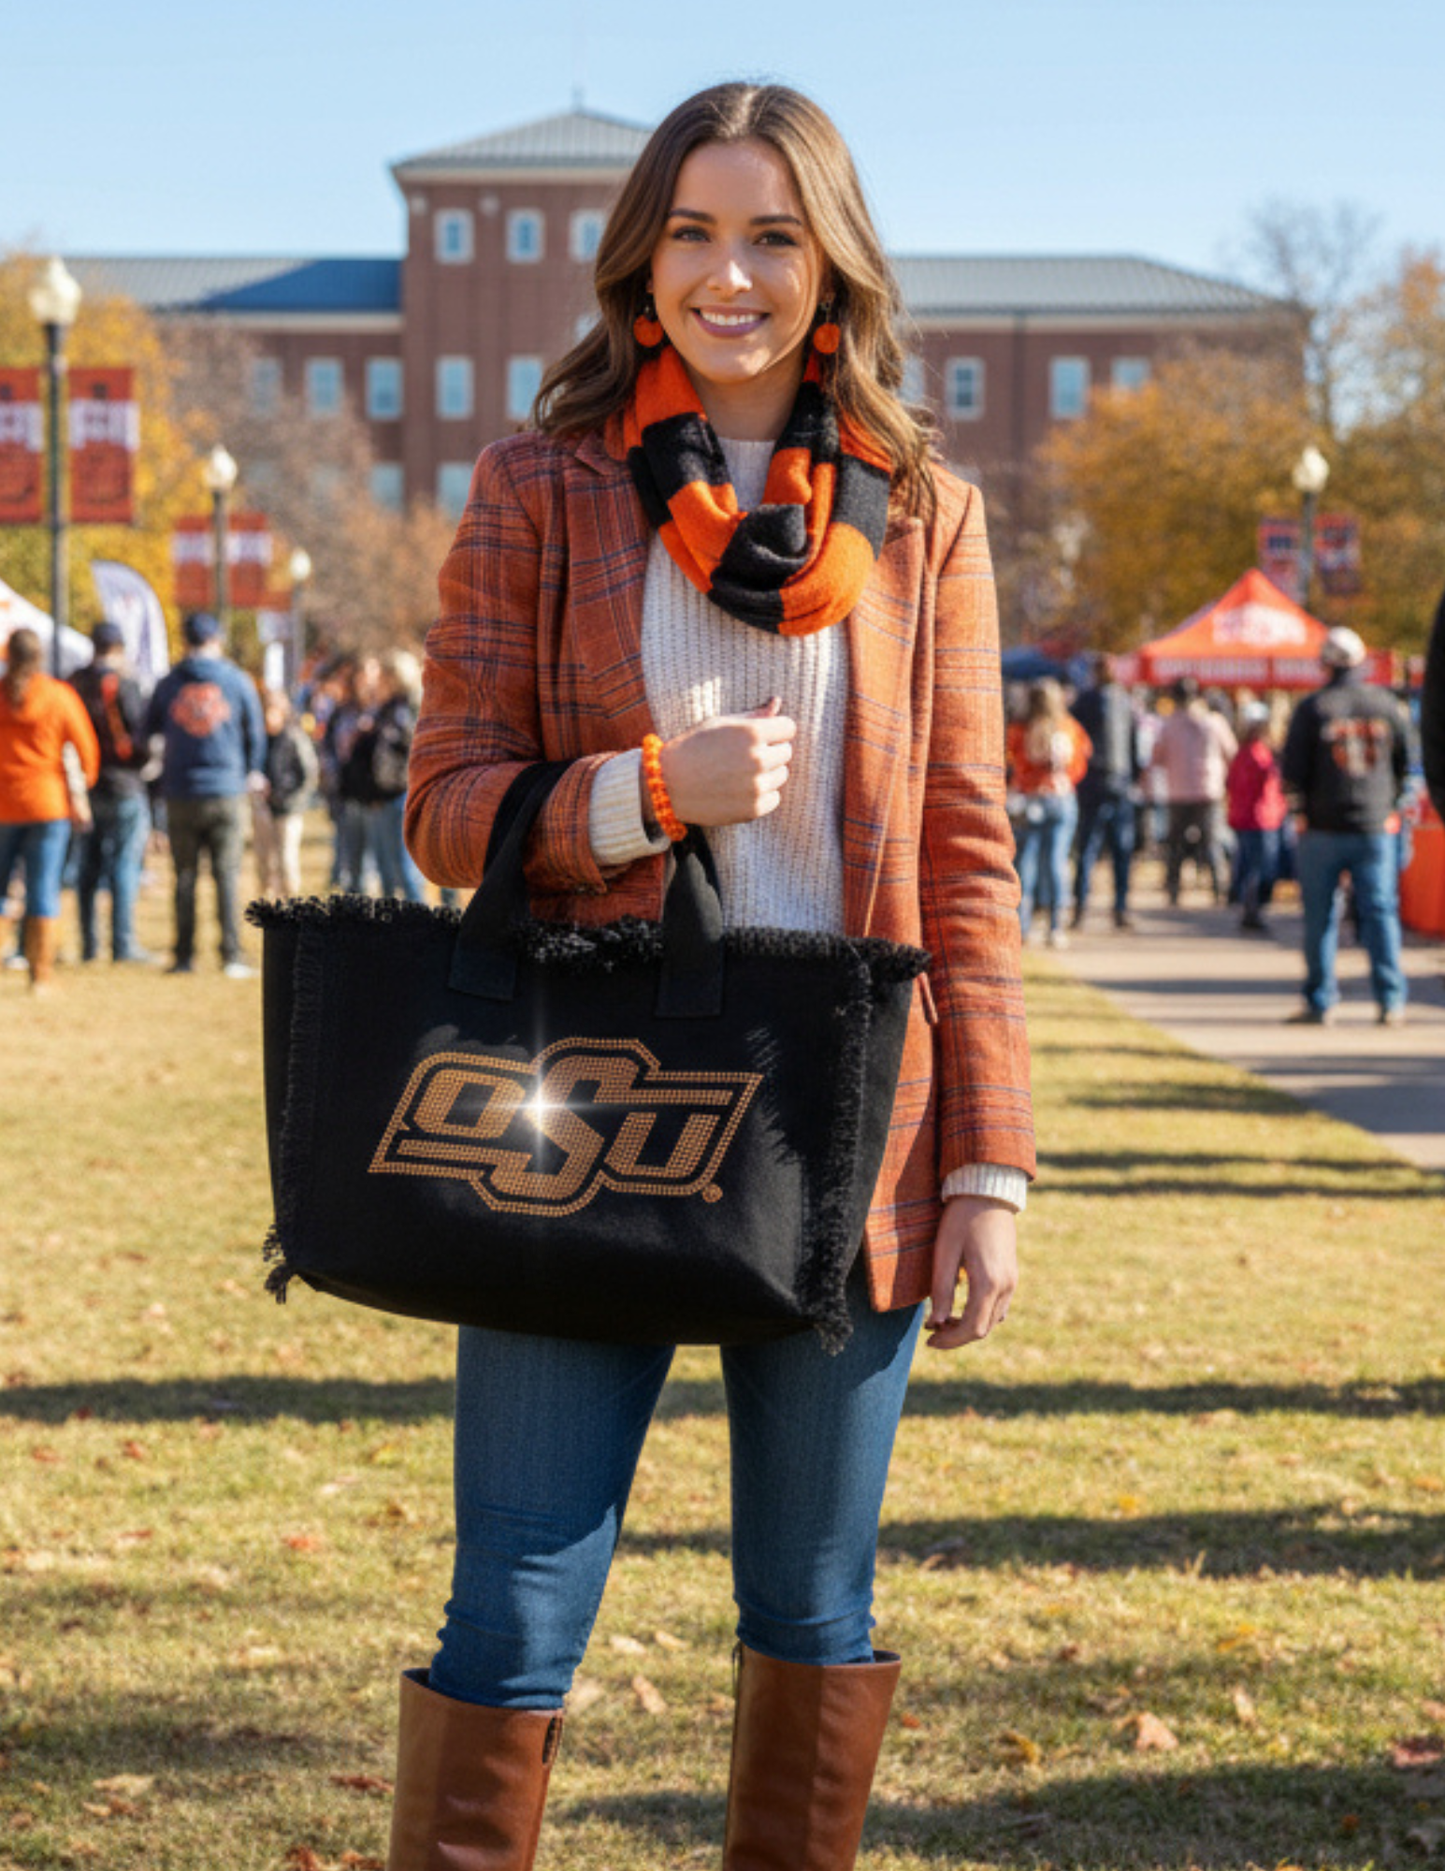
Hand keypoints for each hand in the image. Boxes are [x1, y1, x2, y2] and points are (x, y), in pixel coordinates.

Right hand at [659, 700, 796, 827]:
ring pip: (781, 775)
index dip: (775, 730)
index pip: (789, 727)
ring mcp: (757, 786)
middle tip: (743, 756)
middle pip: (786, 752)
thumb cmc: (693, 747)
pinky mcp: (754, 809)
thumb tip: (778, 702)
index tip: (760, 736)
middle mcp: (758, 759)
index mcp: (752, 733)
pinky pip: (774, 798)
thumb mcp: (720, 723)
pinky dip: (761, 795)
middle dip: (770, 751)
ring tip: (739, 773)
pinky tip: (739, 790)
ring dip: (767, 773)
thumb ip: (753, 715)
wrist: (667, 784)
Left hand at [925, 1196, 1017, 1351]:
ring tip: (943, 1319)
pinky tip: (961, 1305)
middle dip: (957, 1336)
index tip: (929, 1340)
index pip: (972, 1329)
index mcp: (989, 1283)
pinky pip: (999, 1307)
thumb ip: (942, 1291)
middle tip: (932, 1331)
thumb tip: (936, 1324)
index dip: (950, 1341)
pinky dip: (980, 1314)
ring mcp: (1012, 1281)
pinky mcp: (1012, 1274)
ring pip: (993, 1320)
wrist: (987, 1192)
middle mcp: (1006, 1286)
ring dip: (969, 1326)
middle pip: (983, 1329)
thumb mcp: (945, 1254)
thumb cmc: (961, 1220)